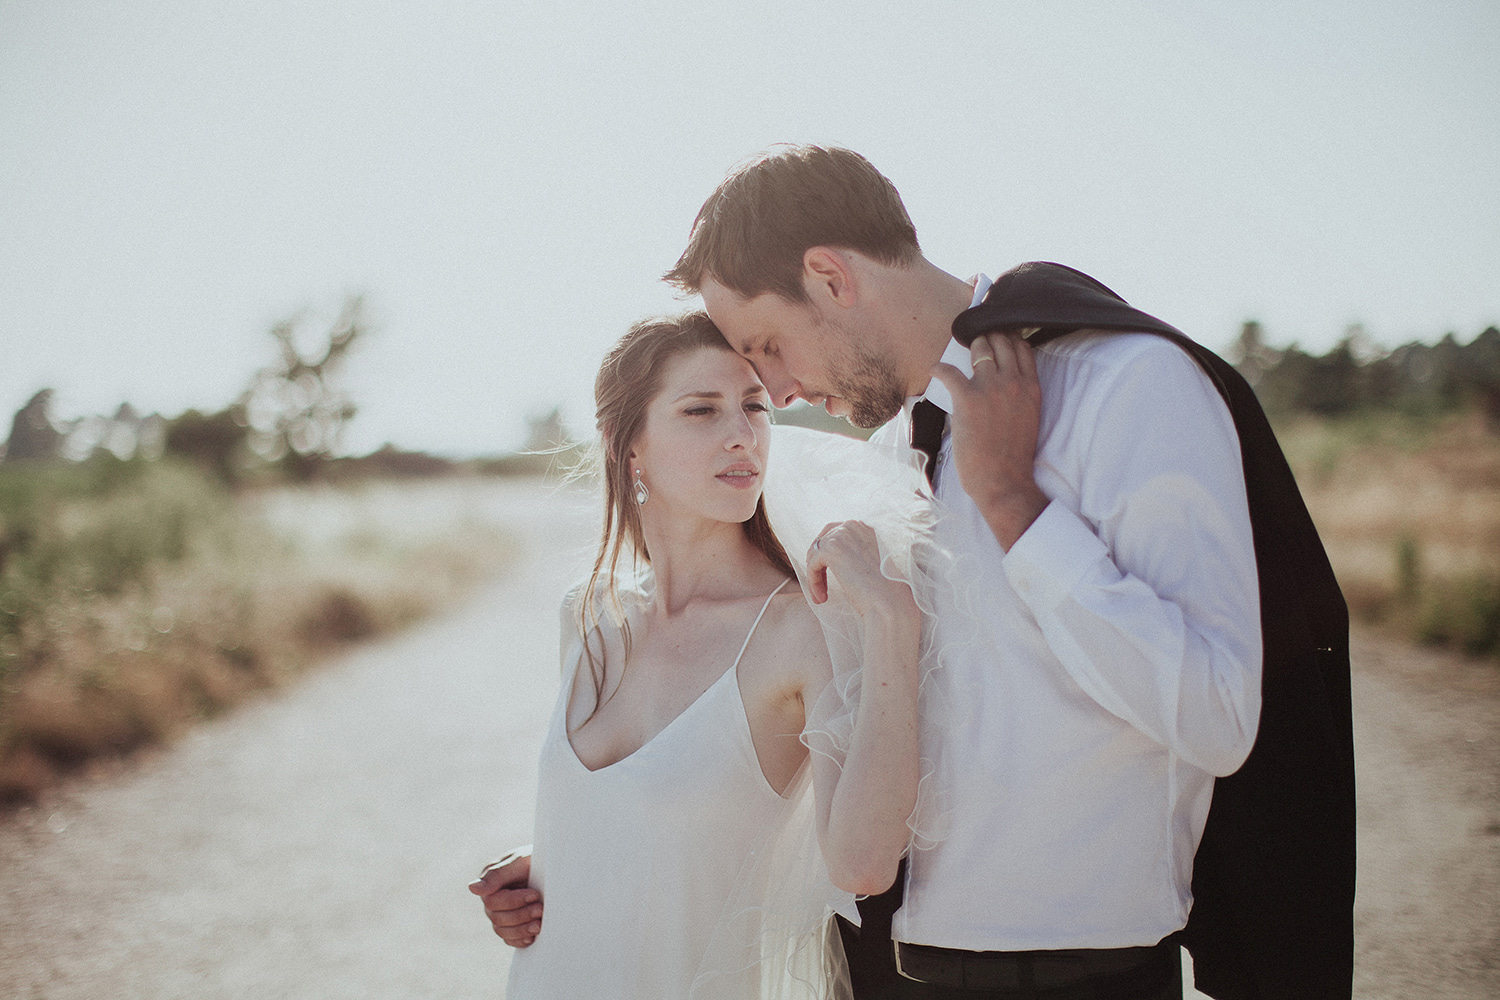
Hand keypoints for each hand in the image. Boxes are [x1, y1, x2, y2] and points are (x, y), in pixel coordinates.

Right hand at [468, 850, 541, 946]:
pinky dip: (519, 940)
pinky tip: (531, 937)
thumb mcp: (517, 861)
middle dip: (521, 915)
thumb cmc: (532, 859)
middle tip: (540, 909)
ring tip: (539, 925)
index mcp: (489, 884)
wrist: (549, 866)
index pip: (494, 902)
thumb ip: (496, 875)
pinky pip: (509, 940)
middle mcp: (492, 902)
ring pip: (503, 931)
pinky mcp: (512, 926)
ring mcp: (500, 915)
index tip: (534, 895)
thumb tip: (472, 888)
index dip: (514, 901)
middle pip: (498, 918)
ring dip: (521, 930)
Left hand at [805, 520, 917, 625]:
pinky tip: (822, 598)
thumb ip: (854, 553)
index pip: (835, 532)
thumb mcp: (869, 563)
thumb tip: (834, 559)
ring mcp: (841, 535)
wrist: (889, 600)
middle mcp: (852, 526)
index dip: (827, 554)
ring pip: (814, 555)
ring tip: (821, 597)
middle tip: (819, 585)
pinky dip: (813, 582)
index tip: (826, 574)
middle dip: (817, 563)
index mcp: (864, 527)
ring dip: (815, 577)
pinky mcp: (831, 549)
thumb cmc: (884, 590)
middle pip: (821, 541)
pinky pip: (812, 565)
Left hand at [929, 332, 1048, 549]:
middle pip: (1001, 341)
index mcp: (1031, 388)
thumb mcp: (1028, 418)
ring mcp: (991, 387)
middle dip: (988, 336)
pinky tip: (934, 370)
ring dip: (969, 346)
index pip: (1023, 347)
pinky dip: (938, 368)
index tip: (997, 336)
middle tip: (976, 339)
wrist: (1003, 481)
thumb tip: (1000, 384)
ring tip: (959, 350)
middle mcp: (1013, 382)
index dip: (1008, 337)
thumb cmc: (1012, 457)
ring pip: (980, 348)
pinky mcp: (968, 398)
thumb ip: (1019, 396)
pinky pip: (948, 370)